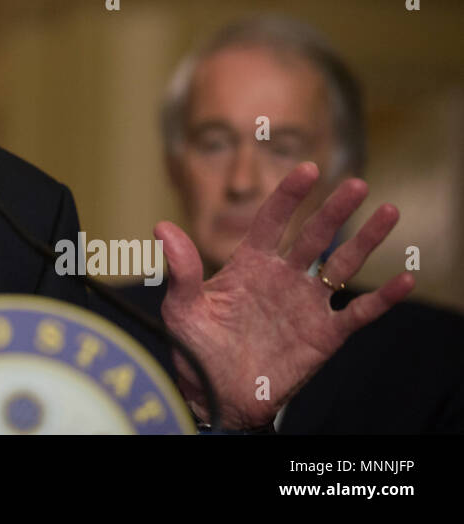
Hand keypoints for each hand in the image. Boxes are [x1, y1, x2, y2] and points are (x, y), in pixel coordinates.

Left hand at [155, 162, 413, 428]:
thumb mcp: (181, 308)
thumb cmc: (195, 349)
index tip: (307, 169)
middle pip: (314, 235)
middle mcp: (282, 278)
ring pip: (342, 265)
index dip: (290, 194)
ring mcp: (305, 305)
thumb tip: (161, 226)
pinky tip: (404, 279)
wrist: (216, 397)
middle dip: (334, 209)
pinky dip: (382, 298)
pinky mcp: (324, 335)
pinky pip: (359, 314)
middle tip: (357, 183)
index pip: (272, 220)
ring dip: (366, 240)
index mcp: (249, 265)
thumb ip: (180, 269)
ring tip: (388, 211)